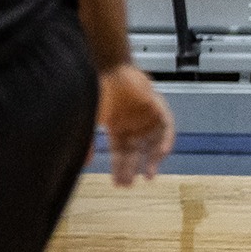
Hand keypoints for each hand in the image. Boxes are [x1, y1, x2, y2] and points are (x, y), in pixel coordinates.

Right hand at [96, 65, 173, 186]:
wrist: (107, 67)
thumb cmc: (95, 90)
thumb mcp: (89, 119)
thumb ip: (88, 141)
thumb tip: (84, 163)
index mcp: (116, 127)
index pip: (120, 153)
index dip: (119, 168)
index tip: (118, 184)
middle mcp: (133, 123)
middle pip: (135, 151)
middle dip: (132, 168)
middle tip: (128, 185)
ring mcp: (146, 115)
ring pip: (152, 142)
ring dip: (152, 159)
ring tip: (148, 175)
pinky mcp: (157, 105)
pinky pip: (166, 126)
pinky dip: (165, 140)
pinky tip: (161, 153)